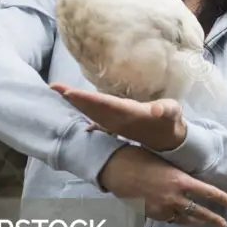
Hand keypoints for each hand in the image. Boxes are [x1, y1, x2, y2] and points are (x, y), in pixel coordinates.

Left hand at [50, 83, 186, 151]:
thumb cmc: (169, 120)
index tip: (70, 93)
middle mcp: (117, 119)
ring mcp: (114, 123)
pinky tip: (73, 104)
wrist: (168, 139)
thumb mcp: (171, 112)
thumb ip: (164, 110)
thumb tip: (156, 109)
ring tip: (60, 91)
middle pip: (91, 107)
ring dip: (75, 102)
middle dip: (74, 98)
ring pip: (90, 111)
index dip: (87, 99)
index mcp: (128, 113)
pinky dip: (83, 109)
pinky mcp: (115, 124)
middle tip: (54, 87)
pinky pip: (95, 115)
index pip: (104, 104)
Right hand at [98, 145, 226, 226]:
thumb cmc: (142, 158)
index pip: (207, 192)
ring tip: (204, 224)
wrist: (117, 169)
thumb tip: (192, 179)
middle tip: (223, 224)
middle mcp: (174, 197)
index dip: (221, 198)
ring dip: (195, 222)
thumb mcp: (167, 162)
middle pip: (199, 212)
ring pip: (183, 219)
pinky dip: (176, 219)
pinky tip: (181, 219)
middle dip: (213, 219)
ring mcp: (162, 208)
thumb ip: (180, 174)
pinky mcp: (151, 214)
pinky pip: (168, 219)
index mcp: (181, 181)